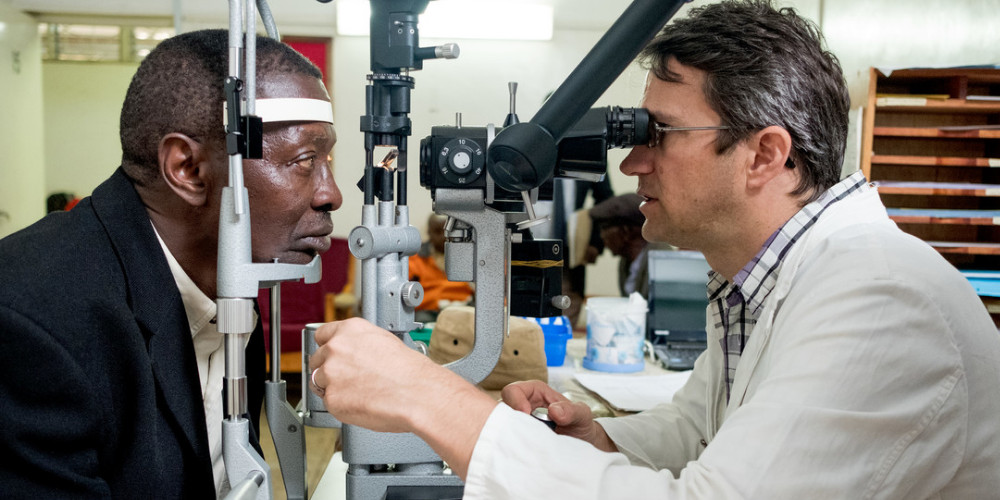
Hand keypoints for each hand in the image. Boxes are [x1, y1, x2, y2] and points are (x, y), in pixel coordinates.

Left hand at [308, 317, 439, 432]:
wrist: (417, 393)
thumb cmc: (409, 371)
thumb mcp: (384, 341)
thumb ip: (360, 344)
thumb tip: (354, 353)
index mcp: (349, 330)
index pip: (322, 335)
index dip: (327, 347)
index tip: (331, 355)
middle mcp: (335, 348)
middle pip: (317, 359)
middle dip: (330, 369)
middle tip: (349, 379)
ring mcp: (330, 373)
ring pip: (319, 382)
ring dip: (333, 388)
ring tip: (358, 392)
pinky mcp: (332, 398)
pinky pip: (329, 402)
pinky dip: (341, 405)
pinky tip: (360, 402)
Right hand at [501, 380, 616, 451]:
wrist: (581, 444)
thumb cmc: (580, 424)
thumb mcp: (582, 414)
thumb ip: (572, 410)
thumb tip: (554, 410)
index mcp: (534, 391)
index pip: (513, 391)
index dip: (516, 402)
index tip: (526, 415)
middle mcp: (522, 405)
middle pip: (500, 409)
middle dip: (509, 421)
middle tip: (525, 434)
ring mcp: (518, 423)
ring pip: (502, 427)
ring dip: (512, 436)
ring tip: (529, 443)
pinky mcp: (517, 439)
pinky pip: (507, 441)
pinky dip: (514, 446)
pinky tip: (527, 451)